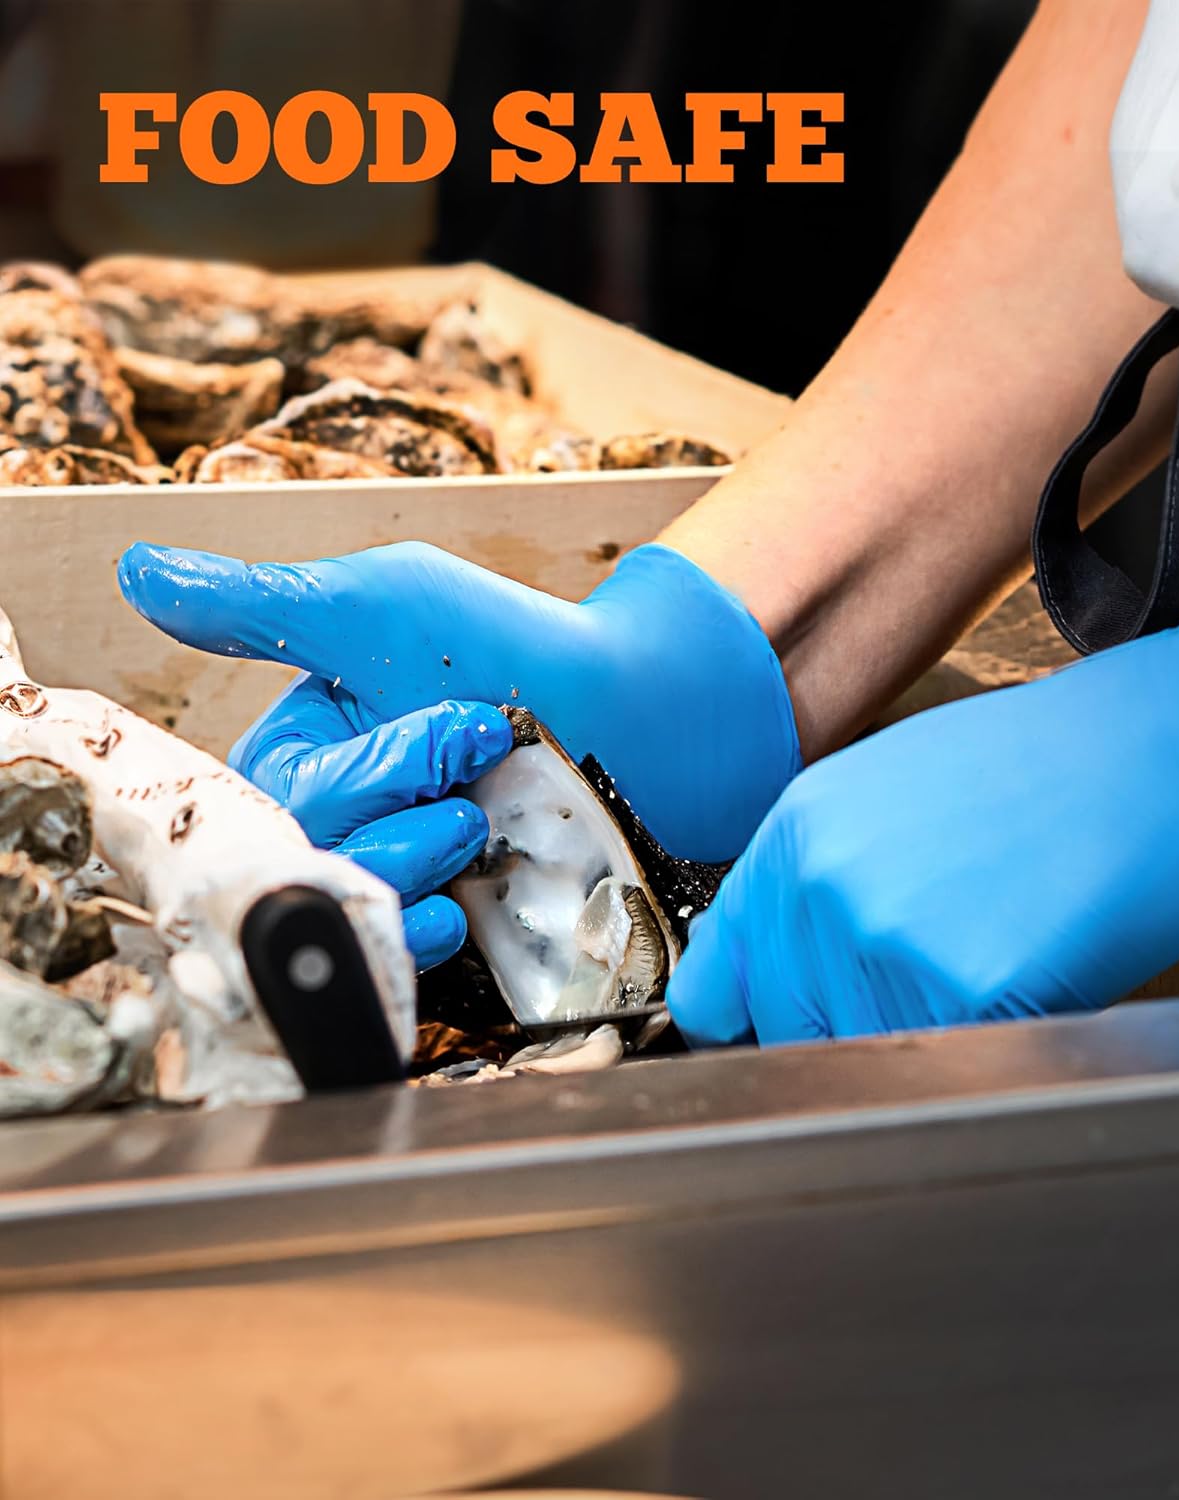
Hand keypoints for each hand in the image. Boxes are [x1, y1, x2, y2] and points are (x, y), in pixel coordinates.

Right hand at [119, 541, 801, 968]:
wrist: (639, 711)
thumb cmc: (513, 643)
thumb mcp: (378, 605)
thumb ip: (259, 606)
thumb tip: (139, 572)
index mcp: (306, 747)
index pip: (274, 794)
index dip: (353, 774)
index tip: (447, 728)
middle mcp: (340, 816)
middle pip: (307, 855)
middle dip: (393, 810)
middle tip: (476, 767)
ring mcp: (396, 872)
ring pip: (348, 907)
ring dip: (413, 864)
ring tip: (483, 820)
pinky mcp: (448, 922)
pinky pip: (398, 955)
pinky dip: (419, 940)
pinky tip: (458, 914)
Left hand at [668, 569, 1178, 1044]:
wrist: (1170, 756)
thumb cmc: (1054, 769)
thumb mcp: (899, 793)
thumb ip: (825, 876)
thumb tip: (783, 964)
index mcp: (798, 829)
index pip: (718, 977)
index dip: (758, 1010)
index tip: (784, 1025)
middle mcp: (821, 883)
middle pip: (792, 1029)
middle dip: (853, 1025)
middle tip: (939, 975)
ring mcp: (883, 937)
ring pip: (866, 1056)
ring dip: (925, 1037)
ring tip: (996, 953)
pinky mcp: (959, 988)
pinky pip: (946, 1062)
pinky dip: (988, 1044)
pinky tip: (1032, 970)